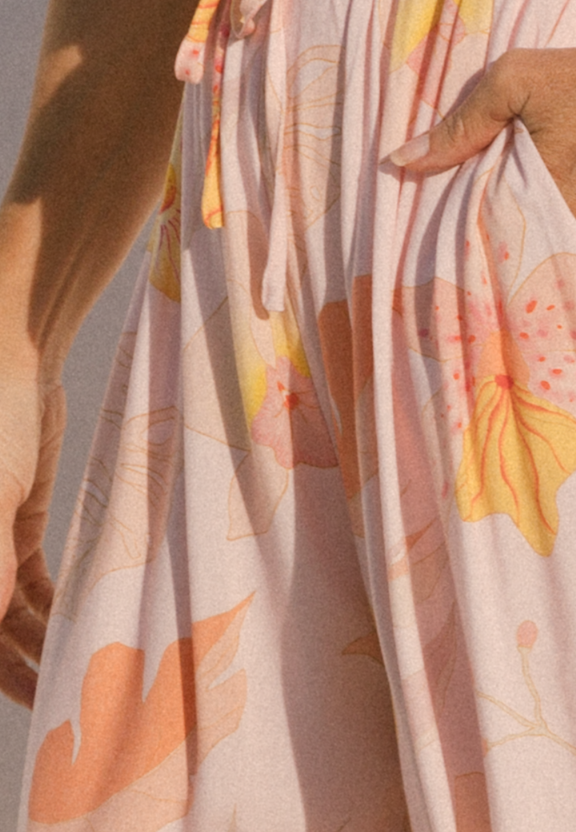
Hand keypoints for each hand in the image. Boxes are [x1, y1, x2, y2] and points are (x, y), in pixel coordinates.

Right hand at [0, 373, 64, 707]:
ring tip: (86, 663)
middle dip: (21, 661)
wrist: (14, 359)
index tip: (37, 696)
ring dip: (45, 634)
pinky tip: (81, 620)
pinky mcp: (15, 518)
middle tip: (70, 692)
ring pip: (10, 606)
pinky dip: (53, 599)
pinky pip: (29, 575)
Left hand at [389, 25, 575, 265]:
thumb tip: (399, 162)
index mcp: (539, 211)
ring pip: (574, 258)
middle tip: (514, 221)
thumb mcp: (518, 82)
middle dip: (518, 246)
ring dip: (559, 243)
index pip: (493, 251)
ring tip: (558, 211)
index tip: (467, 242)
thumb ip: (459, 126)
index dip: (480, 246)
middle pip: (534, 258)